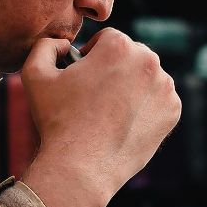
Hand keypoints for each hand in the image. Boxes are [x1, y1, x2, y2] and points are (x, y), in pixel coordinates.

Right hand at [17, 29, 179, 206]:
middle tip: (95, 97)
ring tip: (110, 111)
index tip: (82, 78)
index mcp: (119, 46)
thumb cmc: (57, 121)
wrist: (82, 166)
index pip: (107, 39)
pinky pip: (158, 100)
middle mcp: (148, 60)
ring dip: (131, 86)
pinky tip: (124, 123)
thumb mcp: (34, 75)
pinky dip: (145, 107)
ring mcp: (164, 87)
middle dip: (114, 69)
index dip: (91, 56)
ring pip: (146, 76)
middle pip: (130, 55)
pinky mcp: (172, 110)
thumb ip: (45, 46)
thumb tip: (64, 45)